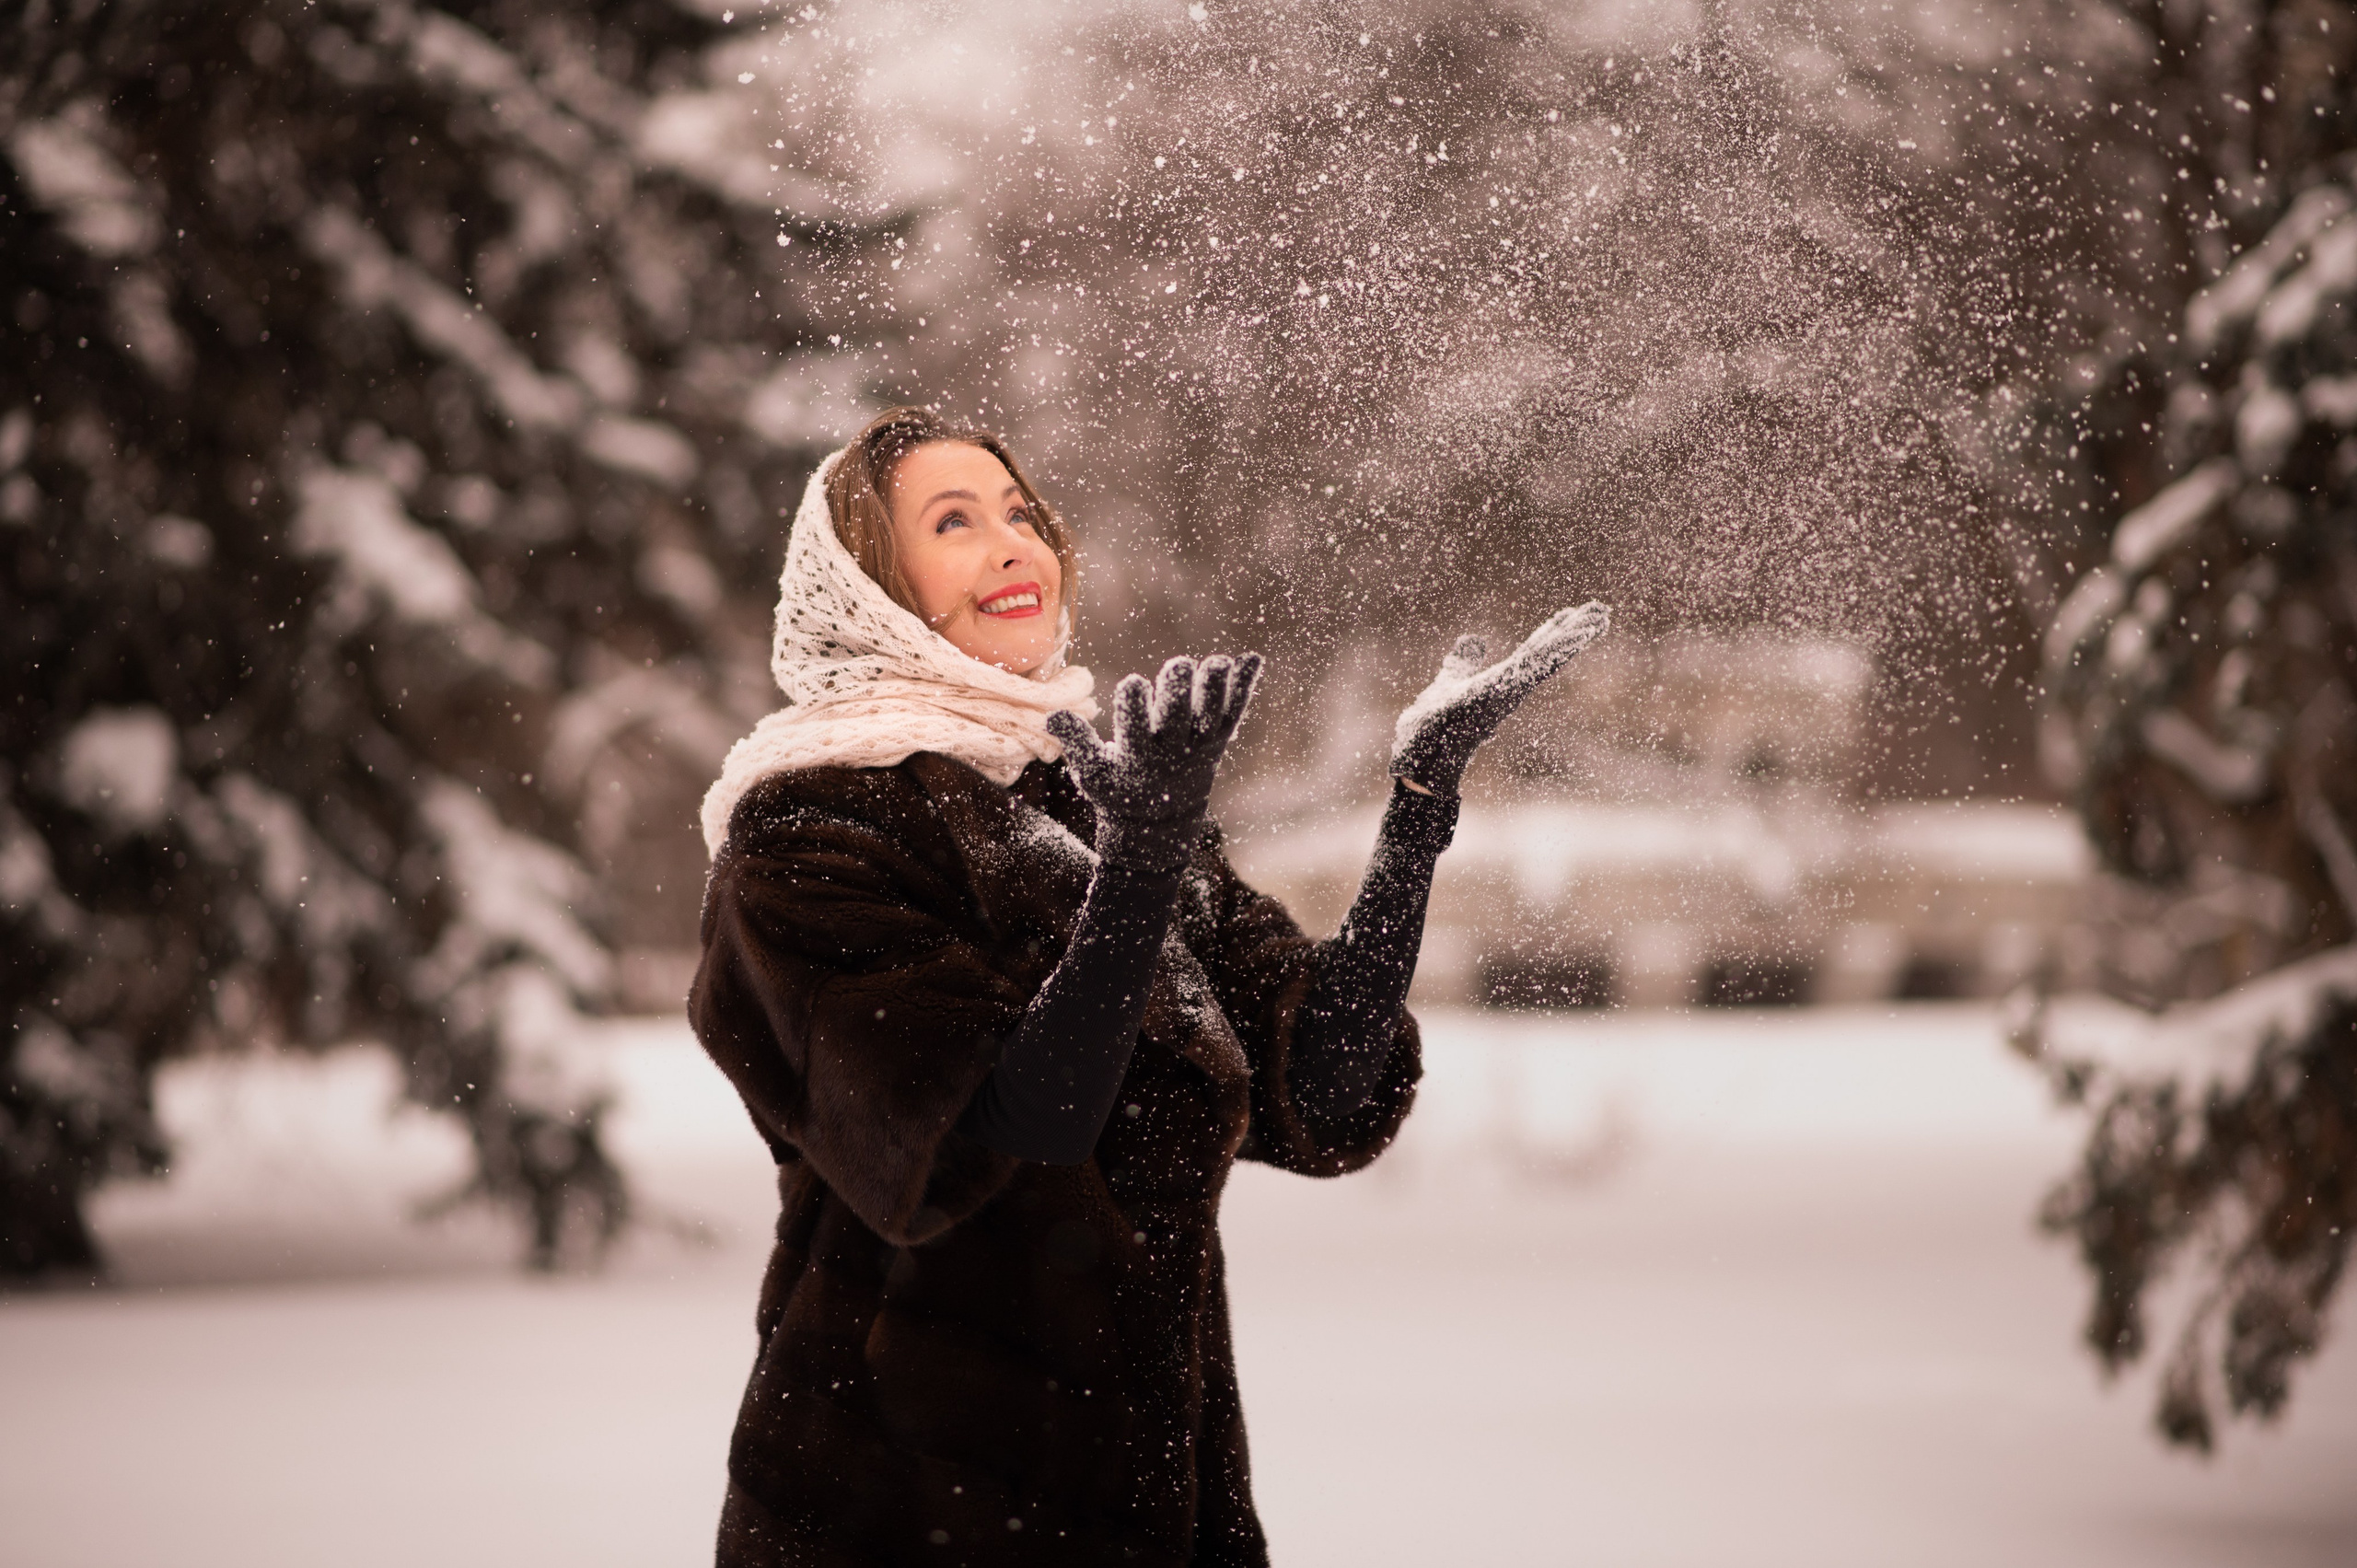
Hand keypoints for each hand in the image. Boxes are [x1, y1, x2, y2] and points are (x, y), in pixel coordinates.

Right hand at [1047, 653, 1263, 869]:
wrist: (1159, 827)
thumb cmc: (1118, 794)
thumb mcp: (1091, 774)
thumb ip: (1076, 741)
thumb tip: (1052, 714)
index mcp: (1137, 757)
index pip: (1135, 722)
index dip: (1134, 699)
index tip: (1133, 686)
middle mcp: (1171, 750)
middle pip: (1178, 714)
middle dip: (1177, 687)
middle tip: (1177, 667)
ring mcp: (1199, 745)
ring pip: (1211, 711)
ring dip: (1215, 684)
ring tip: (1216, 662)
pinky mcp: (1218, 742)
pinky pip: (1234, 711)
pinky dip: (1244, 685)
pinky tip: (1253, 658)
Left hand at [1390, 602, 1609, 795]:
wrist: (1422, 751)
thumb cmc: (1434, 726)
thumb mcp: (1451, 680)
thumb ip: (1462, 661)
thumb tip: (1472, 639)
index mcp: (1503, 682)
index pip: (1534, 651)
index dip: (1554, 631)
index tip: (1573, 612)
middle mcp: (1513, 687)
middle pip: (1550, 652)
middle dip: (1576, 632)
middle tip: (1603, 610)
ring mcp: (1511, 690)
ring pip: (1549, 657)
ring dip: (1575, 637)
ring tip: (1600, 617)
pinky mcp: (1504, 690)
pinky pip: (1535, 666)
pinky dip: (1557, 650)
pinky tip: (1576, 635)